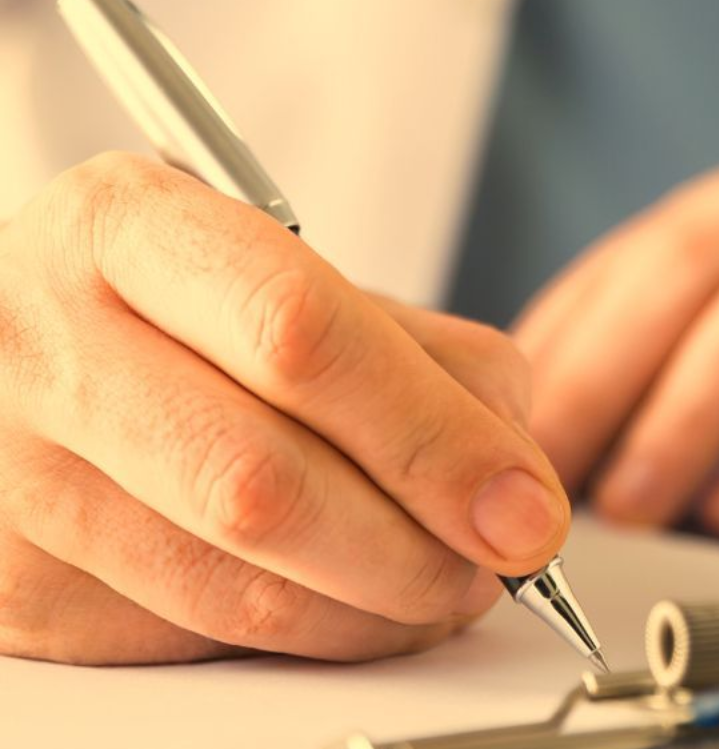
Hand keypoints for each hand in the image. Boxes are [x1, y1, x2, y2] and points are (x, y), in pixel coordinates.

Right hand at [0, 153, 568, 663]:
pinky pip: (192, 640)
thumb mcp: (283, 267)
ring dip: (372, 608)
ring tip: (441, 583)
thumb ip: (411, 348)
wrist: (15, 340)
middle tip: (499, 561)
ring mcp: (11, 474)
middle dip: (414, 543)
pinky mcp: (10, 588)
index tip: (521, 500)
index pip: (297, 332)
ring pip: (229, 586)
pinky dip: (303, 635)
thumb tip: (511, 469)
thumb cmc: (173, 299)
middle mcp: (44, 342)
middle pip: (257, 480)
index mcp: (125, 225)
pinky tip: (350, 602)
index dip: (426, 433)